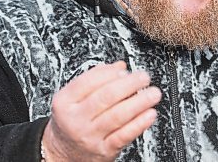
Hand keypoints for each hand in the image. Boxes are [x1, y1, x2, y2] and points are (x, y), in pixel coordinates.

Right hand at [41, 61, 161, 160]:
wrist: (64, 152)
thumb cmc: (72, 119)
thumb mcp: (73, 97)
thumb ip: (95, 78)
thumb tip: (120, 66)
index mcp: (65, 102)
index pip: (88, 82)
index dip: (109, 73)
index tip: (124, 70)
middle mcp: (76, 119)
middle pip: (105, 97)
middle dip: (129, 84)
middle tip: (144, 77)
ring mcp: (90, 136)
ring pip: (117, 116)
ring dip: (139, 102)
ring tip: (153, 94)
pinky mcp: (104, 150)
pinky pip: (124, 135)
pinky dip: (139, 123)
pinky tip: (149, 113)